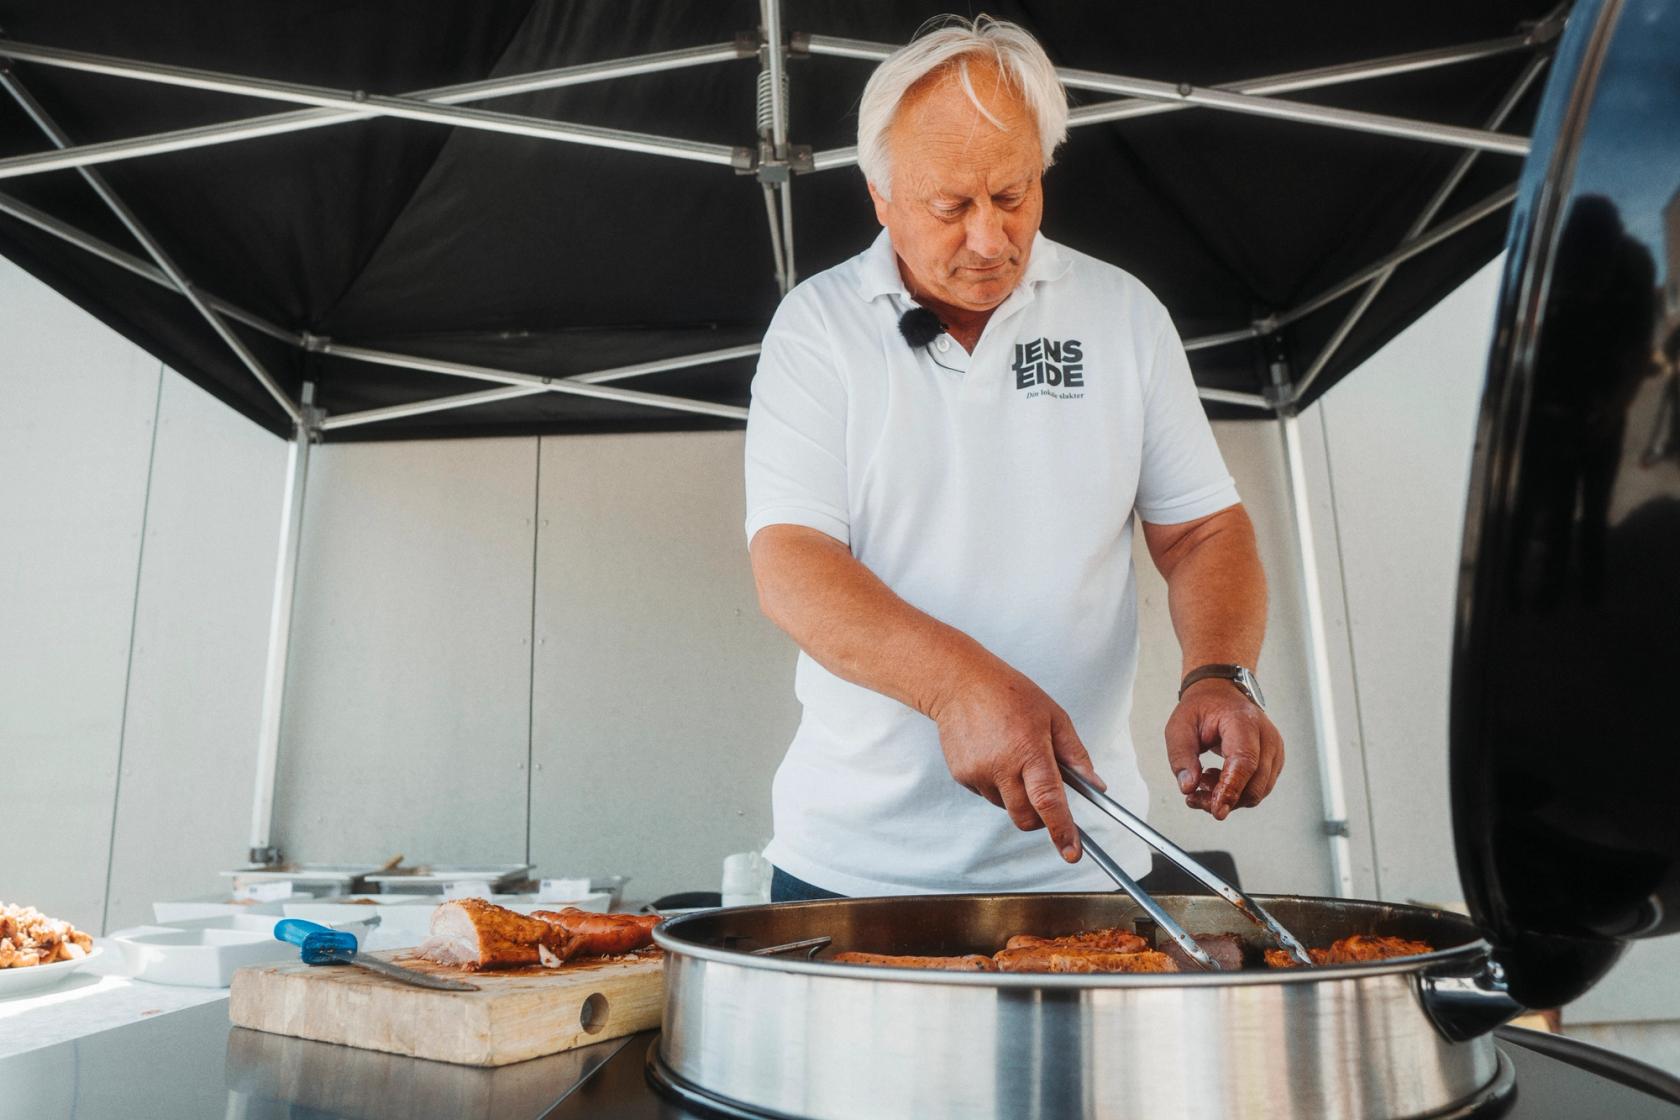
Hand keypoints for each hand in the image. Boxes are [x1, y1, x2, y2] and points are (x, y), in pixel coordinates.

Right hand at [929, 662, 1106, 862]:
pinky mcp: (962, 776)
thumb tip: (1096, 785)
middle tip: (1046, 800)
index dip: (1061, 829)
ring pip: (1005, 806)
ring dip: (1017, 795)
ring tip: (1013, 757)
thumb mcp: (1054, 716)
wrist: (959, 683)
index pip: (1048, 800)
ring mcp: (978, 773)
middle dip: (1040, 819)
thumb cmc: (1010, 694)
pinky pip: (987, 794)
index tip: (1071, 852)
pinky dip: (997, 784)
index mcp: (1029, 750)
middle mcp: (1001, 766)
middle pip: (1025, 817)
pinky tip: (994, 755)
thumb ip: (1075, 754)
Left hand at [1165, 678, 1283, 819]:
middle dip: (1224, 799)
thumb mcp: (1179, 726)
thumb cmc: (1202, 708)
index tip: (1217, 809)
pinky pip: (1259, 788)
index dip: (1231, 789)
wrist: (1221, 694)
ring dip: (1229, 797)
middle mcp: (1266, 736)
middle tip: (1194, 796)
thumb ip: (1181, 757)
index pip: (1244, 762)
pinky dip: (1237, 792)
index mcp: (1243, 722)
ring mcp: (1274, 749)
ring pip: (1258, 791)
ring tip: (1203, 781)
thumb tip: (1188, 787)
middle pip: (1255, 784)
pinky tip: (1217, 779)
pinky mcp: (1274, 761)